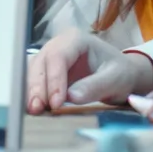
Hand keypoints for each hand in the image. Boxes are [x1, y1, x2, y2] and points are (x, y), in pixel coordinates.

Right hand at [25, 32, 152, 113]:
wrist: (121, 76)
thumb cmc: (120, 73)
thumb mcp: (115, 79)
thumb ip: (95, 86)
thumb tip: (71, 97)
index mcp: (76, 39)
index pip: (58, 57)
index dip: (54, 79)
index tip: (56, 103)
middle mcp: (58, 45)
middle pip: (40, 63)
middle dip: (37, 87)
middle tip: (37, 109)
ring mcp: (50, 58)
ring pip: (33, 73)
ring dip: (32, 92)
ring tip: (34, 112)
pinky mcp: (46, 73)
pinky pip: (34, 82)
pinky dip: (33, 95)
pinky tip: (35, 109)